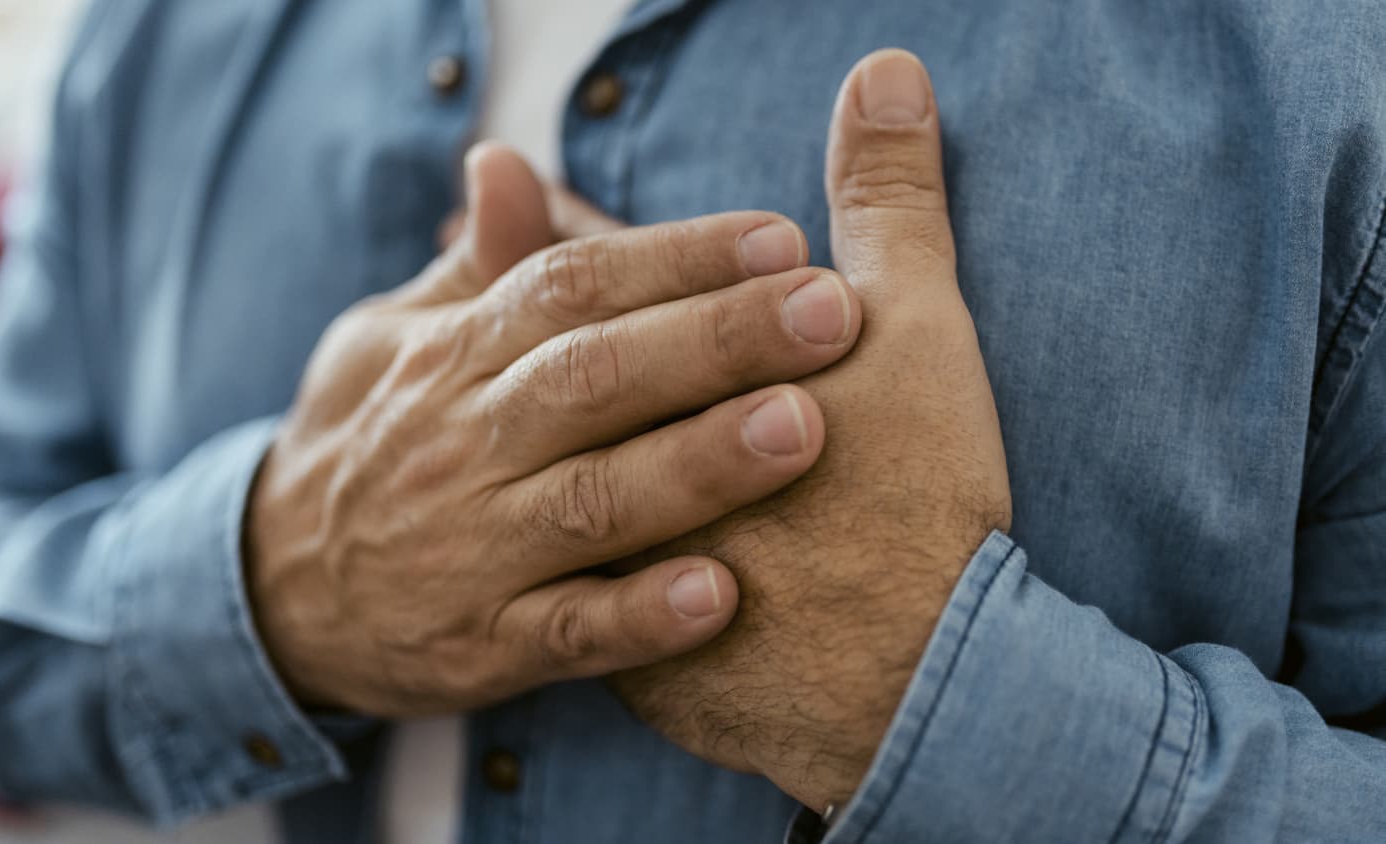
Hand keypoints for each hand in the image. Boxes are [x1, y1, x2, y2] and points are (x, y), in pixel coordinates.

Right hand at [243, 144, 865, 718]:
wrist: (273, 591)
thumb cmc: (370, 443)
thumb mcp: (393, 339)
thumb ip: (473, 267)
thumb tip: (504, 162)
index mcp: (452, 357)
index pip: (569, 288)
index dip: (674, 258)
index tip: (780, 238)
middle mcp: (463, 444)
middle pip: (595, 378)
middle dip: (716, 339)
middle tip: (830, 311)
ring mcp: (472, 549)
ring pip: (592, 501)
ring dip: (697, 464)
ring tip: (800, 428)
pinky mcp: (483, 646)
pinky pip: (568, 634)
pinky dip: (640, 618)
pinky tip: (718, 597)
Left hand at [609, 50, 1011, 810]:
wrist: (930, 689)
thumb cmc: (930, 497)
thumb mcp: (919, 324)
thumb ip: (890, 199)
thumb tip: (887, 70)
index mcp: (676, 385)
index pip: (592, 295)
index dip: (590, 253)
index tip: (590, 226)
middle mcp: (619, 478)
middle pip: (567, 397)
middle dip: (570, 352)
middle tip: (570, 316)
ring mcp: (619, 581)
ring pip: (565, 506)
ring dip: (569, 460)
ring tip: (560, 422)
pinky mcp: (642, 668)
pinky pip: (594, 617)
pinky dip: (601, 571)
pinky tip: (607, 546)